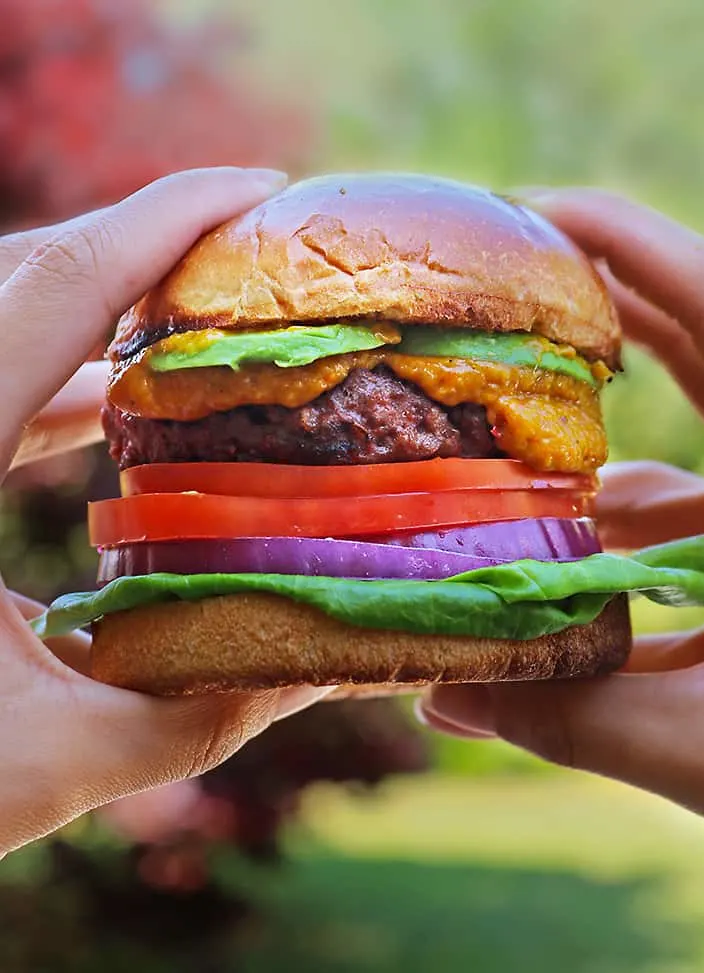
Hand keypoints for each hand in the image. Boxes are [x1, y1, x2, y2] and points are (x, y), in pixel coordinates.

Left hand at [0, 168, 332, 857]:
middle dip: (139, 241)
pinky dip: (51, 369)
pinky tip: (110, 405)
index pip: (59, 290)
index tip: (261, 187)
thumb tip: (338, 659)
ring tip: (201, 320)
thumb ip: (207, 705)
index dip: (164, 220)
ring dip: (97, 305)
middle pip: (22, 272)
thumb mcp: (66, 759)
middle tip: (249, 251)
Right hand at [419, 189, 703, 899]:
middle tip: (488, 294)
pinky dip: (607, 549)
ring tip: (489, 480)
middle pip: (701, 347)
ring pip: (676, 448)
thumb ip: (582, 724)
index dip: (633, 242)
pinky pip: (676, 532)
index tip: (530, 211)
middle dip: (595, 309)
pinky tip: (544, 601)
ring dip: (585, 459)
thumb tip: (440, 686)